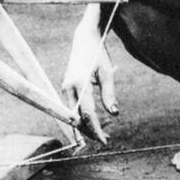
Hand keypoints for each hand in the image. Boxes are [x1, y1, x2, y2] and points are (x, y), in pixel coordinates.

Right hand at [61, 13, 118, 141]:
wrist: (84, 39)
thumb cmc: (98, 54)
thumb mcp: (107, 73)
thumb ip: (109, 94)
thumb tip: (114, 114)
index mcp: (79, 83)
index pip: (86, 113)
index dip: (95, 128)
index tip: (104, 140)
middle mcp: (68, 87)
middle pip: (77, 117)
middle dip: (89, 131)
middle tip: (105, 140)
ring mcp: (65, 88)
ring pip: (73, 114)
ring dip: (85, 126)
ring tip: (101, 134)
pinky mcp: (66, 88)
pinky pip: (72, 108)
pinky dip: (82, 117)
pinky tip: (93, 123)